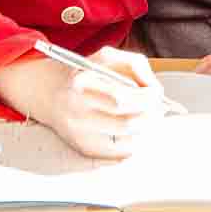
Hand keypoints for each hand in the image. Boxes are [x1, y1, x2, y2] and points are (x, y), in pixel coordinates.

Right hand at [0, 46, 171, 159]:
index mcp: (82, 83)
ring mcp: (79, 133)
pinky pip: (119, 154)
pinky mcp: (84, 148)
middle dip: (150, 116)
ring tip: (150, 119)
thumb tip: (155, 89)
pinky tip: (137, 131)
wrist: (51, 94)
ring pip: (126, 142)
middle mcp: (77, 110)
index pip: (121, 98)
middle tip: (158, 110)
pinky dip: (135, 143)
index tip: (157, 94)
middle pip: (126, 122)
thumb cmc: (87, 74)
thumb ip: (135, 64)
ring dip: (146, 131)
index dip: (146, 98)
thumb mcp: (107, 57)